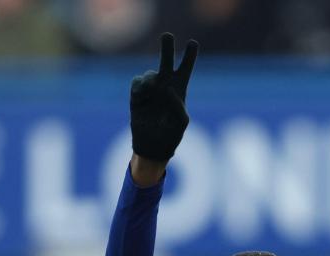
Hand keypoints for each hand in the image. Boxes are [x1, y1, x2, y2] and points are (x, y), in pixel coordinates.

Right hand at [130, 33, 197, 160]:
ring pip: (150, 74)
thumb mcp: (181, 122)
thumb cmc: (171, 135)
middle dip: (166, 46)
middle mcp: (165, 84)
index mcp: (180, 89)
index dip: (189, 55)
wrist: (152, 146)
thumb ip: (179, 106)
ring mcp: (150, 89)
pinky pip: (137, 82)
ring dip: (151, 81)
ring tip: (152, 92)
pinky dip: (140, 87)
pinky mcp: (137, 95)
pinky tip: (142, 98)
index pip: (186, 67)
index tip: (192, 43)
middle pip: (166, 59)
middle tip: (167, 35)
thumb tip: (167, 90)